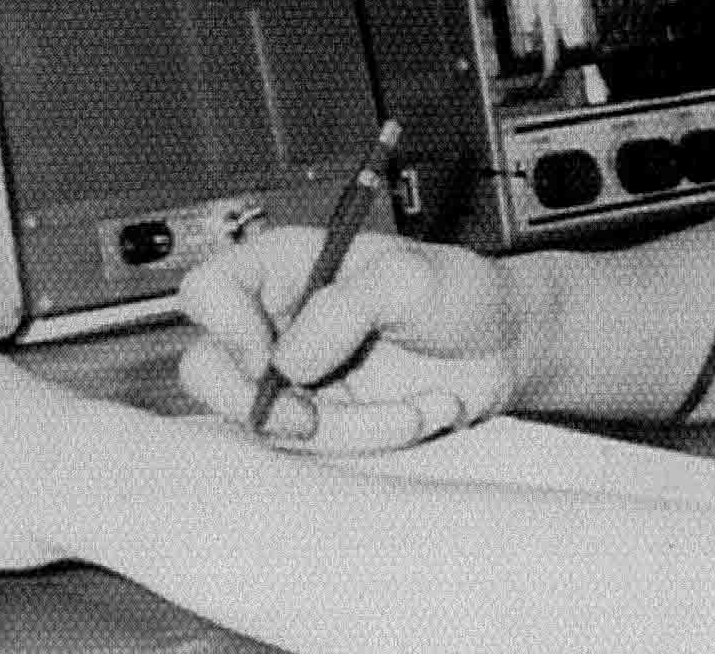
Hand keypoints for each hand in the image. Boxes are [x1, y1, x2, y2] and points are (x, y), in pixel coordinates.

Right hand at [176, 226, 539, 453]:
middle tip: (311, 416)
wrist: (508, 347)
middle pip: (207, 370)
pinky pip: (317, 449)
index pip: (208, 290)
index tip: (269, 359)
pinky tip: (419, 413)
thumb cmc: (460, 291)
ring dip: (347, 428)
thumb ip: (341, 309)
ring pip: (267, 423)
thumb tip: (288, 362)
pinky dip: (372, 440)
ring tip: (414, 405)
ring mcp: (300, 376)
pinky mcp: (328, 419)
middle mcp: (281, 321)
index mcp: (286, 266)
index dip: (224, 328)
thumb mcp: (407, 278)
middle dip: (258, 405)